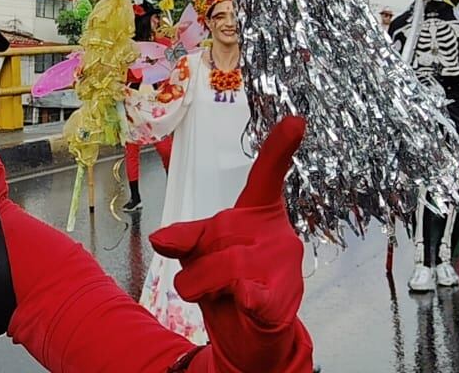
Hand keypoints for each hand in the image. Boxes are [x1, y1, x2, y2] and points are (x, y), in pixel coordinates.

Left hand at [150, 117, 311, 372]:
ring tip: (219, 296)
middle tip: (208, 280)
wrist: (247, 337)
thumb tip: (161, 238)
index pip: (266, 177)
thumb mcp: (200, 252)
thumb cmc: (226, 284)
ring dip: (200, 287)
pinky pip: (255, 296)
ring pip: (221, 268)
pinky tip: (248, 297)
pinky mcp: (279, 302)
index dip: (279, 149)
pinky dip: (248, 299)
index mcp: (258, 214)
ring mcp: (282, 268)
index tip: (296, 120)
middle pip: (217, 235)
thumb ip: (186, 237)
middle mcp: (277, 235)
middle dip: (196, 263)